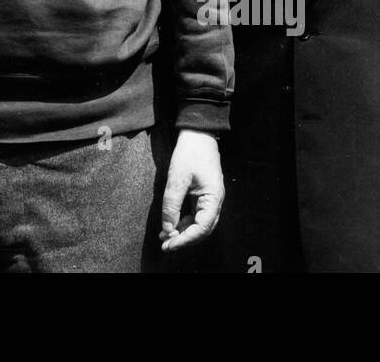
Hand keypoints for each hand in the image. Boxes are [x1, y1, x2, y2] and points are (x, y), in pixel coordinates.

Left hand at [160, 128, 223, 252]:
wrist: (197, 134)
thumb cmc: (190, 153)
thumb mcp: (177, 178)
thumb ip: (171, 204)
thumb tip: (167, 229)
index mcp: (214, 198)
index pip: (202, 227)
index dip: (186, 239)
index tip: (169, 244)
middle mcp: (214, 202)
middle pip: (202, 230)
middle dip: (183, 239)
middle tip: (165, 246)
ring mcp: (209, 199)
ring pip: (198, 224)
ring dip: (182, 232)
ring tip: (164, 238)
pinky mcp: (202, 196)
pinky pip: (194, 215)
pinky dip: (182, 222)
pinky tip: (170, 226)